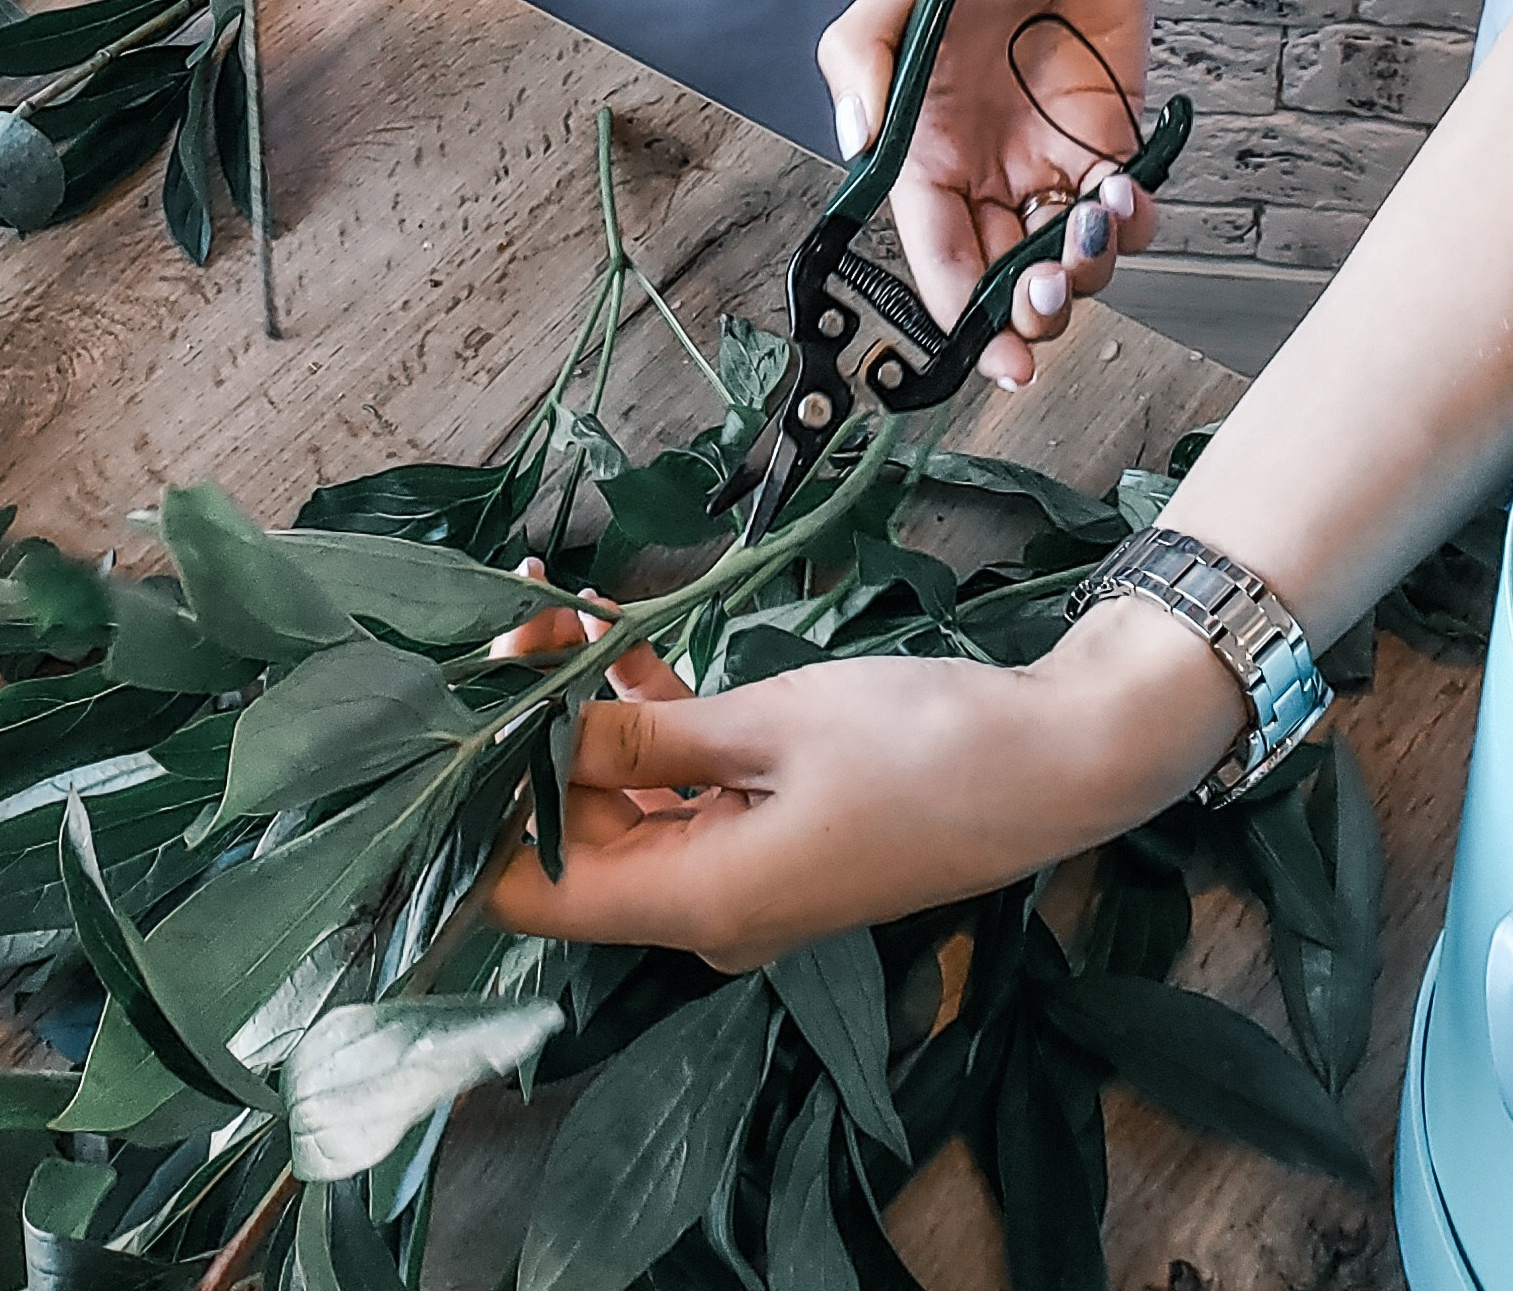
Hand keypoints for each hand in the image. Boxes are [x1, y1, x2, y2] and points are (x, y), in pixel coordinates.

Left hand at [488, 607, 1241, 970]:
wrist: (1054, 761)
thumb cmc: (923, 746)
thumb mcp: (771, 724)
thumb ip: (647, 734)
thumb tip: (529, 732)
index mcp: (698, 904)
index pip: (532, 895)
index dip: (481, 810)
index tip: (458, 706)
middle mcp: (705, 907)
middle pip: (574, 834)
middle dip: (531, 729)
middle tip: (510, 617)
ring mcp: (738, 871)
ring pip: (625, 795)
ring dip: (588, 708)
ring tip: (551, 605)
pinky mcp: (770, 829)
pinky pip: (682, 782)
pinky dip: (649, 716)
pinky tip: (617, 634)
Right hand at [821, 0, 1171, 389]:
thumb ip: (860, 68)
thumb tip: (854, 148)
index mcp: (925, 145)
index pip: (937, 253)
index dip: (962, 314)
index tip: (993, 354)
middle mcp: (986, 165)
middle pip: (1004, 276)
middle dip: (1029, 307)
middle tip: (1049, 293)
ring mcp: (1052, 156)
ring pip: (1068, 258)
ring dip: (1087, 268)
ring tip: (1094, 224)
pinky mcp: (1114, 140)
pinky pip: (1125, 215)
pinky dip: (1134, 224)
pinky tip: (1128, 193)